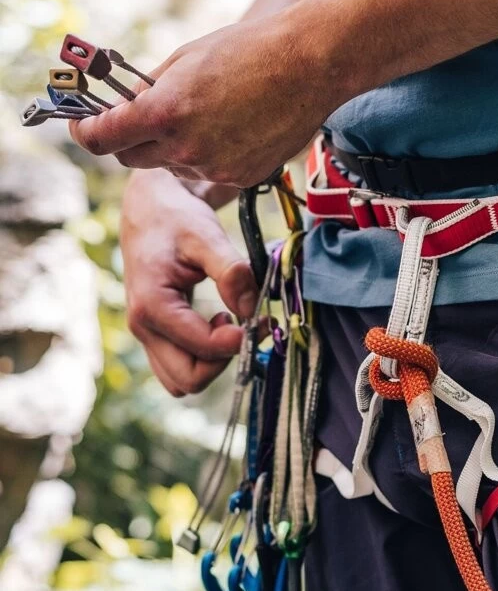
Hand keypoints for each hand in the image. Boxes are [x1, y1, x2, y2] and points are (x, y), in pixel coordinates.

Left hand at [70, 14, 333, 185]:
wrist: (309, 66)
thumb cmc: (247, 50)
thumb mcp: (184, 60)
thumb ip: (149, 91)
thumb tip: (125, 110)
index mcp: (164, 113)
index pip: (102, 139)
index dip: (86, 132)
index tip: (84, 125)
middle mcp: (186, 148)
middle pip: (132, 159)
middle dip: (130, 140)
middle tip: (142, 119)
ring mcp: (215, 167)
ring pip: (174, 165)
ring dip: (176, 146)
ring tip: (208, 114)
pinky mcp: (241, 177)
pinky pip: (209, 171)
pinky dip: (210, 154)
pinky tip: (234, 128)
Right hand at [120, 169, 257, 395]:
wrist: (151, 209)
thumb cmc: (177, 220)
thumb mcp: (208, 236)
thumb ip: (232, 273)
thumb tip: (252, 310)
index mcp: (152, 306)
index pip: (204, 348)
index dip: (240, 340)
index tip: (262, 317)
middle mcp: (143, 328)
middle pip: (190, 379)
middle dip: (225, 360)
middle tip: (245, 327)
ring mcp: (147, 335)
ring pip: (182, 381)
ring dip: (213, 363)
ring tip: (228, 326)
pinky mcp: (156, 335)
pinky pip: (179, 369)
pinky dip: (204, 359)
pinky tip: (217, 326)